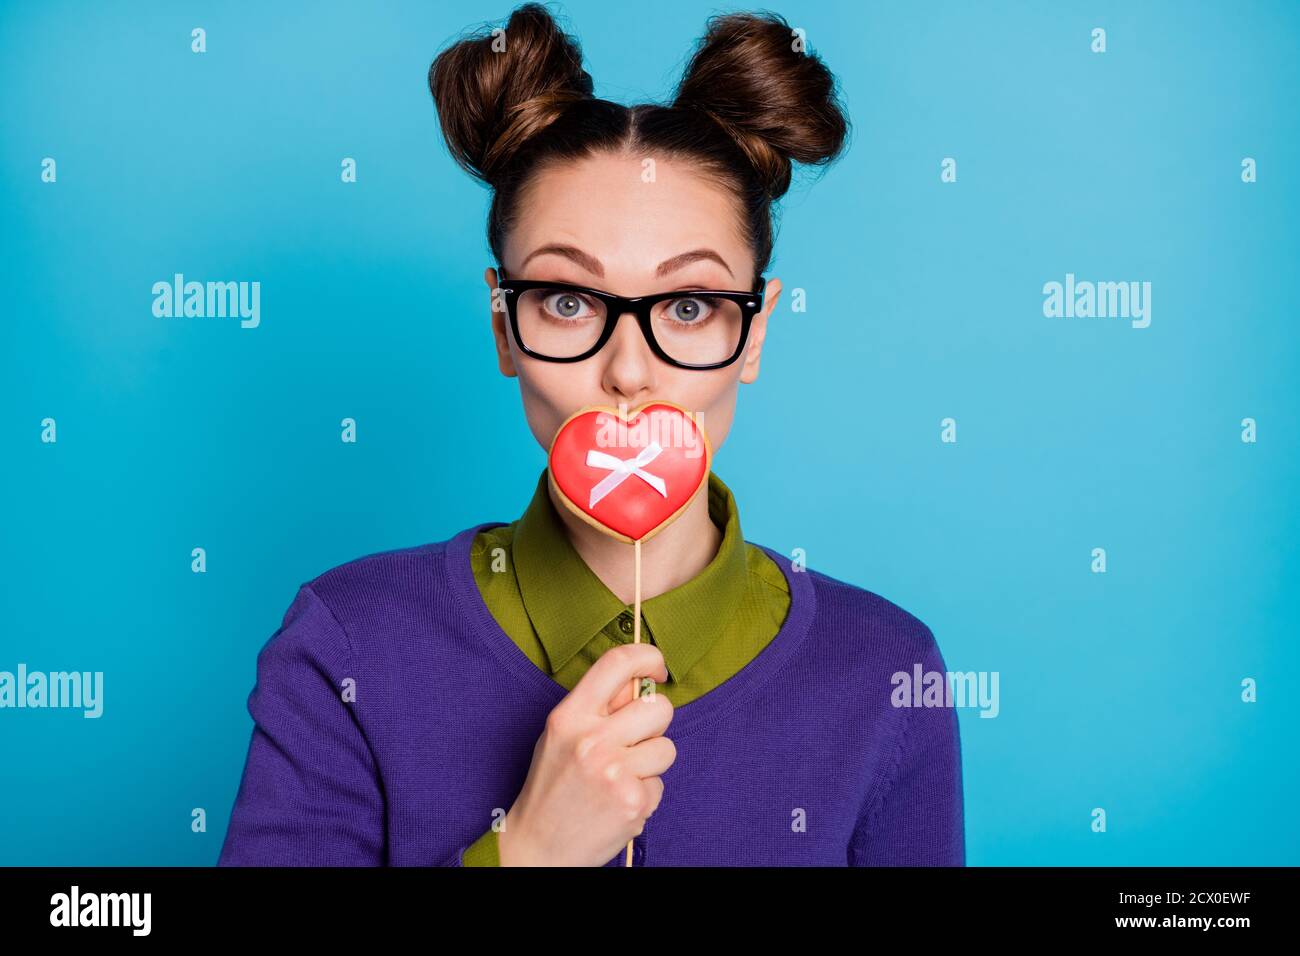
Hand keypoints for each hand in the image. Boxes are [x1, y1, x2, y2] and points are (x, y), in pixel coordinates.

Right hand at [497, 642, 674, 865]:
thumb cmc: (552, 786)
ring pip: (667, 748)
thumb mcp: (562, 734)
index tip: (657, 669)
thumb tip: (640, 679)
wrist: (538, 847)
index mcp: (570, 715)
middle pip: (659, 709)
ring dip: (651, 763)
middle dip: (653, 725)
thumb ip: (599, 705)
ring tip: (620, 778)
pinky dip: (645, 794)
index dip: (648, 657)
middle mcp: (592, 740)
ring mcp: (614, 772)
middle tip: (631, 744)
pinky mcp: (633, 802)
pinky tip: (618, 802)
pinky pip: (661, 784)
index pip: (618, 662)